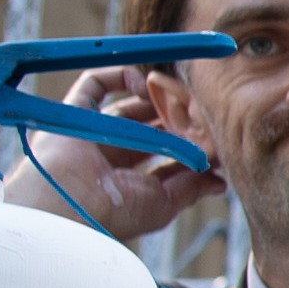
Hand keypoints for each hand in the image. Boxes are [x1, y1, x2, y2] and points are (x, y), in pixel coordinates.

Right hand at [8, 64, 224, 239]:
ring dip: (154, 98)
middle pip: (147, 127)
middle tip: (198, 111)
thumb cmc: (112, 212)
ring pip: (127, 106)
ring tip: (176, 97)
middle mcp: (107, 155)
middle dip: (174, 118)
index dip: (186, 143)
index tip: (210, 136)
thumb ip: (191, 188)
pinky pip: (94, 83)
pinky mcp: (73, 111)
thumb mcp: (162, 204)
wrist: (67, 204)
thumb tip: (220, 183)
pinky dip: (119, 75)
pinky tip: (144, 81)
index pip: (162, 154)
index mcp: (126, 180)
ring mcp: (90, 133)